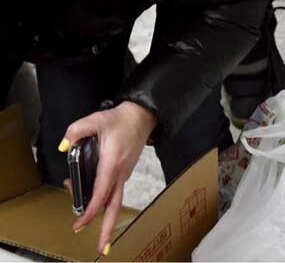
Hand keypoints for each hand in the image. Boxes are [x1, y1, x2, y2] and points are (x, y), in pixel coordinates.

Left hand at [61, 101, 156, 254]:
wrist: (143, 115)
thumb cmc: (122, 119)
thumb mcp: (97, 119)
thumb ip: (77, 130)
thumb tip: (63, 145)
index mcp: (113, 163)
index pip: (102, 193)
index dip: (90, 211)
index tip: (80, 224)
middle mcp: (120, 173)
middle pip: (115, 206)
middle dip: (108, 228)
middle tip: (102, 248)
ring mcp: (124, 174)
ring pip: (114, 201)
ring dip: (101, 214)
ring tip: (81, 218)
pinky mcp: (124, 172)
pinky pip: (113, 192)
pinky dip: (102, 201)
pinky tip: (89, 199)